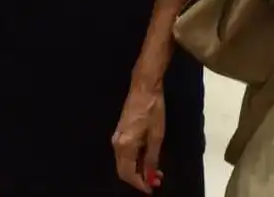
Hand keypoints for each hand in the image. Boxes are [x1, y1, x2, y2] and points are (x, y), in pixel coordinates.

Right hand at [112, 79, 165, 193]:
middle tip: (156, 181)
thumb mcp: (157, 135)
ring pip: (125, 162)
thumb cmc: (153, 109)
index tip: (151, 189)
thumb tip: (151, 176)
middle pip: (124, 170)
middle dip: (139, 178)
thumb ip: (152, 157)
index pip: (128, 173)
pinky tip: (148, 160)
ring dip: (138, 170)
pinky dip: (136, 160)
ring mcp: (117, 139)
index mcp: (124, 146)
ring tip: (156, 172)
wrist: (144, 87)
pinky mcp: (120, 134)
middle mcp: (116, 144)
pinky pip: (125, 154)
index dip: (139, 183)